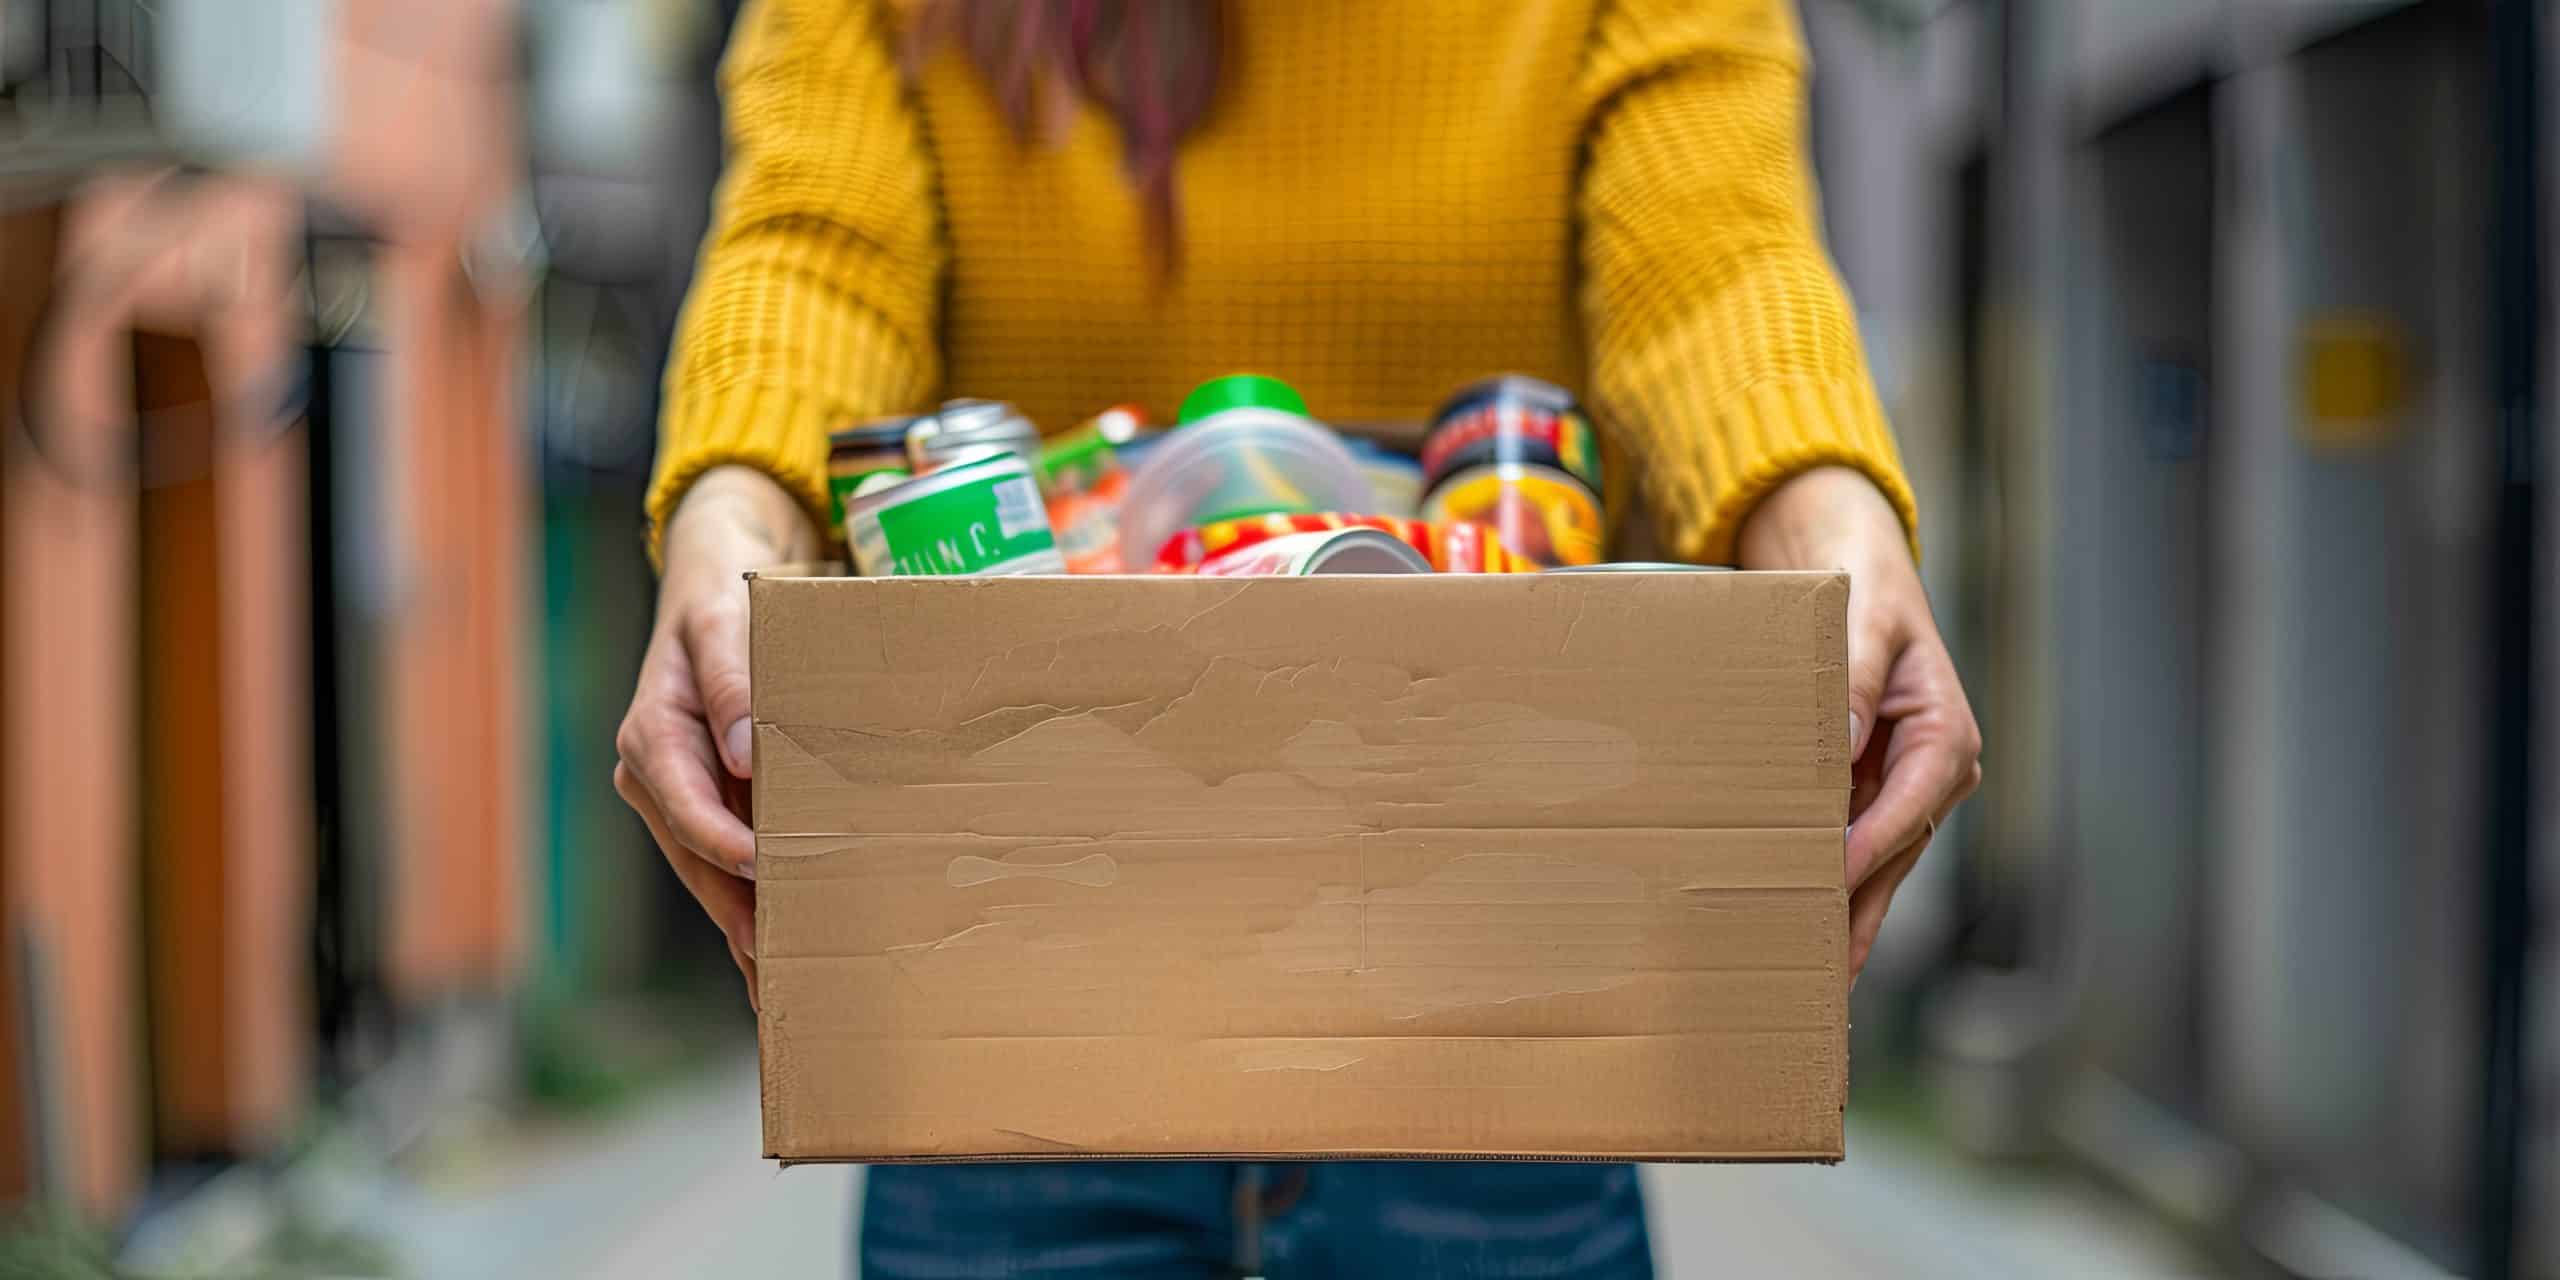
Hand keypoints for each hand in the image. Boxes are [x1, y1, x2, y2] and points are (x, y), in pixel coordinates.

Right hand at [614, 466, 822, 1006]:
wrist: (717, 577)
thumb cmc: (723, 596)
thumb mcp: (726, 621)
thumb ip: (732, 677)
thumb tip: (745, 753)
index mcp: (652, 736)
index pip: (683, 806)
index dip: (723, 843)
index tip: (765, 869)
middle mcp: (656, 775)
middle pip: (698, 859)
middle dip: (737, 916)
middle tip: (781, 972)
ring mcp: (680, 796)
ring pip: (712, 875)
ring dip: (746, 928)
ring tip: (783, 989)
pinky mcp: (709, 804)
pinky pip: (726, 864)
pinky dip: (751, 908)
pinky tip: (774, 958)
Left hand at [1738, 466, 1982, 979]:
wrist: (1854, 563)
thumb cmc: (1862, 589)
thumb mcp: (1862, 623)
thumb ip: (1851, 678)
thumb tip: (1840, 744)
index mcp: (1944, 737)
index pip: (1908, 808)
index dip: (1868, 850)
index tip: (1828, 886)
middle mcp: (1933, 774)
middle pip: (1892, 855)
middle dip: (1856, 913)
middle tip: (1817, 973)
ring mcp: (1902, 789)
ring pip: (1873, 866)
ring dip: (1842, 916)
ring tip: (1808, 978)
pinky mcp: (1869, 793)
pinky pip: (1850, 848)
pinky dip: (1830, 888)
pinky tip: (1801, 933)